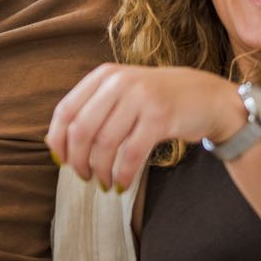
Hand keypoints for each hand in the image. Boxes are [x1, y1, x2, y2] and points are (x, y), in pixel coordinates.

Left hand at [46, 65, 244, 191]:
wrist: (206, 97)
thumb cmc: (157, 101)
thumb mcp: (123, 94)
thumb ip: (92, 110)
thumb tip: (54, 144)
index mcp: (104, 75)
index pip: (66, 110)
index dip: (58, 141)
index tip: (61, 162)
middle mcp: (120, 82)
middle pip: (82, 129)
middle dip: (78, 160)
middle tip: (83, 177)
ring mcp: (141, 97)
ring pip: (105, 143)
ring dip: (100, 171)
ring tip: (104, 183)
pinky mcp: (160, 117)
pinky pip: (131, 153)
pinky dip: (122, 174)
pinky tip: (121, 184)